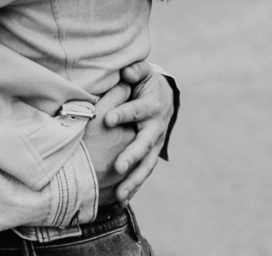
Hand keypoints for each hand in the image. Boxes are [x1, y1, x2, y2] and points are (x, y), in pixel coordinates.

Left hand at [103, 61, 175, 205]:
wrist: (163, 98)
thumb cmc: (144, 83)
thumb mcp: (142, 72)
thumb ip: (135, 70)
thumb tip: (127, 73)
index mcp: (151, 106)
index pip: (137, 110)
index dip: (124, 114)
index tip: (108, 119)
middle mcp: (155, 128)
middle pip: (144, 144)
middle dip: (132, 156)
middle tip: (119, 167)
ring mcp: (154, 145)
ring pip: (146, 165)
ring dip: (133, 180)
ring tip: (120, 195)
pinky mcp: (149, 156)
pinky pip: (142, 173)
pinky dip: (133, 187)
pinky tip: (120, 201)